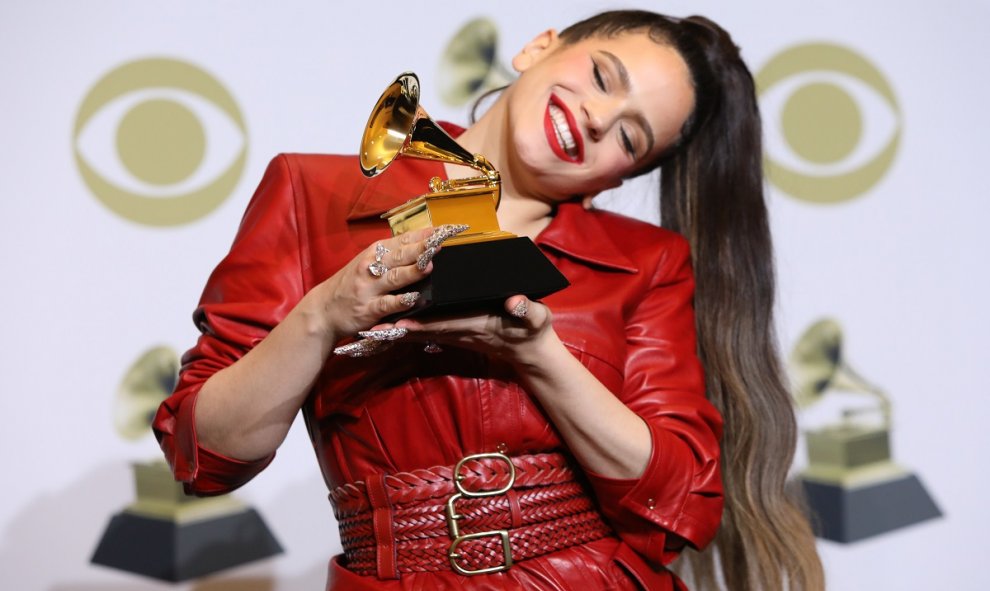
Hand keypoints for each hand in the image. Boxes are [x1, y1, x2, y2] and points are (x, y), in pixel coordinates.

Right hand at [312, 224, 467, 339]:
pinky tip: (413, 299)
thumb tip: (421, 242)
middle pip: (400, 255)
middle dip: (421, 248)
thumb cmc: (350, 284)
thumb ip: (391, 254)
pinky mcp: (368, 309)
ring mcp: (369, 288)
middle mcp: (371, 267)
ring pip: (395, 278)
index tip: (443, 230)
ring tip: (429, 266)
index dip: (423, 234)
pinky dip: (400, 302)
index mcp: (374, 252)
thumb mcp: (367, 262)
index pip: (402, 240)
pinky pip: (387, 304)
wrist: (323, 309)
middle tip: (439, 243)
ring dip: (412, 271)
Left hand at [348, 295, 555, 364]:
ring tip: (372, 327)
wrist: (532, 352)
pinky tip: (394, 323)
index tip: (399, 322)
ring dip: (399, 329)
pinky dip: (412, 327)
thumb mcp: (536, 319)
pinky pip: (430, 330)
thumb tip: (516, 302)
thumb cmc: (533, 332)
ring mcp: (458, 333)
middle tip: (371, 327)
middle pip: (425, 329)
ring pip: (424, 330)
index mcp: (477, 324)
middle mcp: (462, 331)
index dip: (422, 323)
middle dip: (399, 328)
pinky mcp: (457, 332)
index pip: (444, 324)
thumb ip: (527, 310)